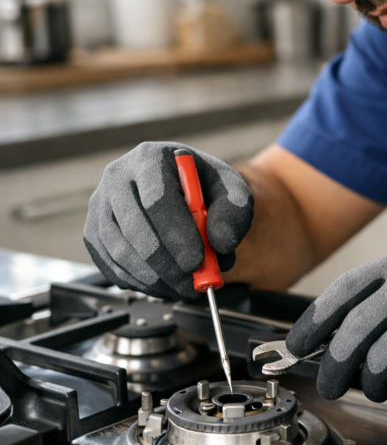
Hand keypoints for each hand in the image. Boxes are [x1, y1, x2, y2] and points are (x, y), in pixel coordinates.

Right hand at [84, 142, 252, 299]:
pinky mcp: (93, 235)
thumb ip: (234, 213)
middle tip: (193, 285)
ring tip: (185, 287)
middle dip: (167, 265)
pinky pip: (111, 268)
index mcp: (150, 157)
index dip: (177, 235)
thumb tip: (219, 244)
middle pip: (135, 229)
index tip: (198, 261)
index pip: (157, 199)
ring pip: (121, 253)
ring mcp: (100, 207)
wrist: (182, 191)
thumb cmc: (205, 187)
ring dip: (156, 279)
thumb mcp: (232, 190)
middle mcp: (117, 178)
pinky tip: (165, 284)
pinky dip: (140, 284)